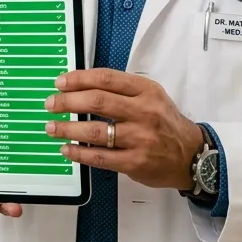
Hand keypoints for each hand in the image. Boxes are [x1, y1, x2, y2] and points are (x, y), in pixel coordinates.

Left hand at [44, 68, 205, 190]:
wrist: (191, 155)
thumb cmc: (165, 123)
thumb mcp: (151, 97)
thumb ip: (122, 90)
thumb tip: (82, 86)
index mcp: (146, 91)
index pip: (106, 79)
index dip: (79, 79)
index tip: (60, 83)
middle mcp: (144, 112)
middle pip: (97, 101)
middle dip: (68, 101)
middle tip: (51, 103)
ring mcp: (140, 138)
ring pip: (95, 131)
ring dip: (68, 128)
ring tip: (52, 127)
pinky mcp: (135, 162)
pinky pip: (100, 157)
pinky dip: (79, 152)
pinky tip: (67, 149)